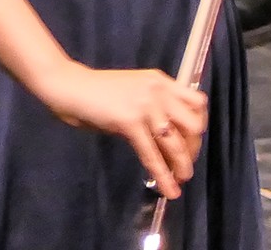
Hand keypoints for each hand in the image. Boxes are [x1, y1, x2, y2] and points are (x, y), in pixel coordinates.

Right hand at [42, 62, 207, 198]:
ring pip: (176, 142)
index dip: (199, 126)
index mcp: (162, 81)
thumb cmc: (99, 91)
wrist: (71, 86)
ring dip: (182, 165)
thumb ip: (154, 106)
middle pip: (193, 123)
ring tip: (181, 181)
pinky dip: (162, 175)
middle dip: (193, 147)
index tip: (193, 143)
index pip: (197, 102)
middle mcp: (159, 91)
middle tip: (185, 163)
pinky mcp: (129, 122)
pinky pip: (151, 154)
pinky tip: (167, 188)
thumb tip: (168, 134)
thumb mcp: (135, 91)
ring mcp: (145, 105)